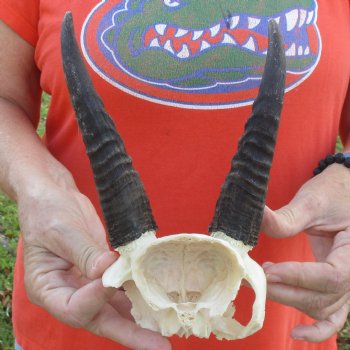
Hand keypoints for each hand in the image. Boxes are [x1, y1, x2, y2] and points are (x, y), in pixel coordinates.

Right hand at [18, 174, 170, 349]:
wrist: (56, 198)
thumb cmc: (49, 212)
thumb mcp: (61, 231)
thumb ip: (84, 253)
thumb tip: (108, 271)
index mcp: (48, 288)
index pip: (73, 307)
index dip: (96, 298)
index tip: (111, 277)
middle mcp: (69, 293)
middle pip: (99, 320)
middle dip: (130, 333)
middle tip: (159, 346)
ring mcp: (88, 285)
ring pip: (115, 310)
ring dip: (141, 320)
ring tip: (166, 331)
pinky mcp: (103, 274)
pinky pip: (122, 290)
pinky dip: (139, 296)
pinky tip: (158, 302)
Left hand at [261, 163, 349, 342]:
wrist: (344, 193)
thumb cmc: (333, 194)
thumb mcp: (312, 202)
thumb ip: (286, 218)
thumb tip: (256, 219)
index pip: (331, 276)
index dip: (299, 277)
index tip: (270, 271)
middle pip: (323, 296)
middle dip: (287, 290)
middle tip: (258, 276)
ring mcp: (347, 284)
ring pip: (322, 307)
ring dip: (292, 300)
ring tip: (267, 281)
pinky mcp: (336, 286)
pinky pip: (333, 316)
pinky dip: (318, 330)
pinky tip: (297, 333)